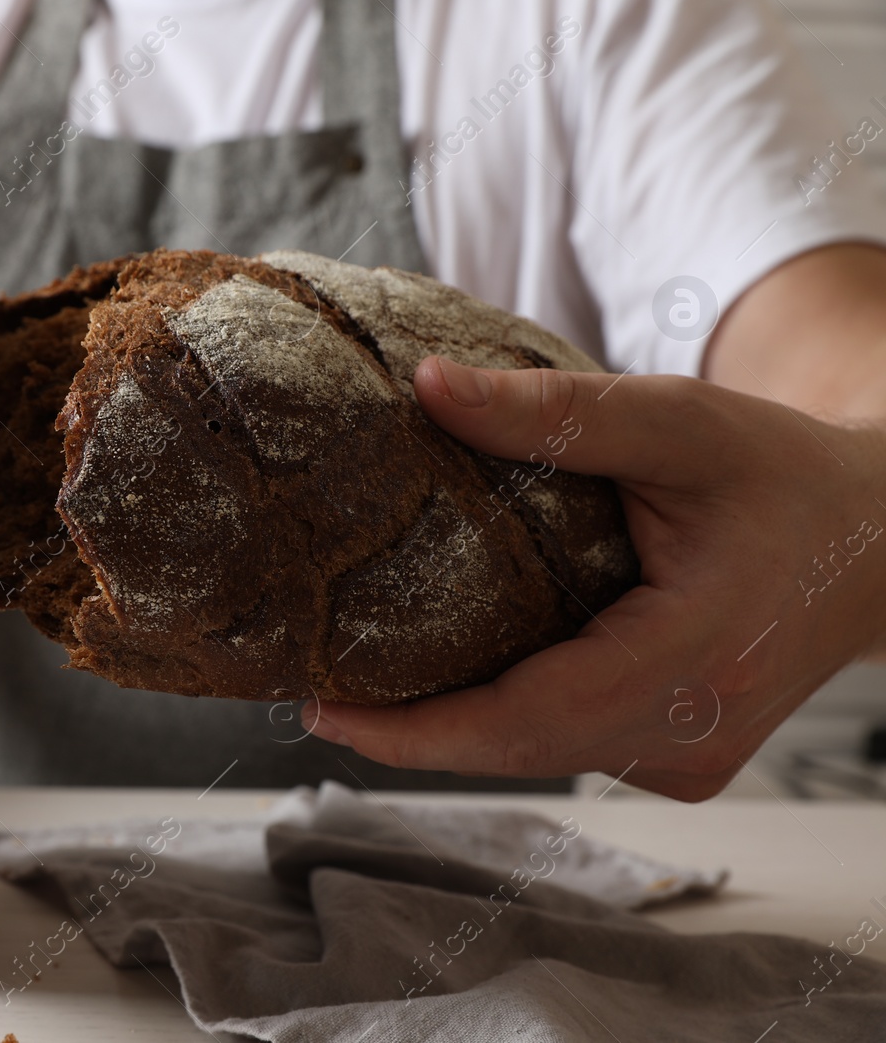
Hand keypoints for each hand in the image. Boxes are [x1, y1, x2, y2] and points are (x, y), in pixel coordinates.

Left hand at [306, 356, 885, 800]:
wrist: (879, 537)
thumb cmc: (782, 473)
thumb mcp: (678, 421)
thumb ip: (554, 411)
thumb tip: (426, 387)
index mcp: (697, 659)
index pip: (529, 721)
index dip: (418, 730)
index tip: (325, 710)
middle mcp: (693, 731)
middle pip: (520, 749)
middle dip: (412, 732)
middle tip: (315, 689)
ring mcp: (689, 756)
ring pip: (541, 755)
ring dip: (452, 726)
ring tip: (359, 681)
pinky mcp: (681, 755)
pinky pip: (570, 745)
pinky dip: (505, 718)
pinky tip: (447, 677)